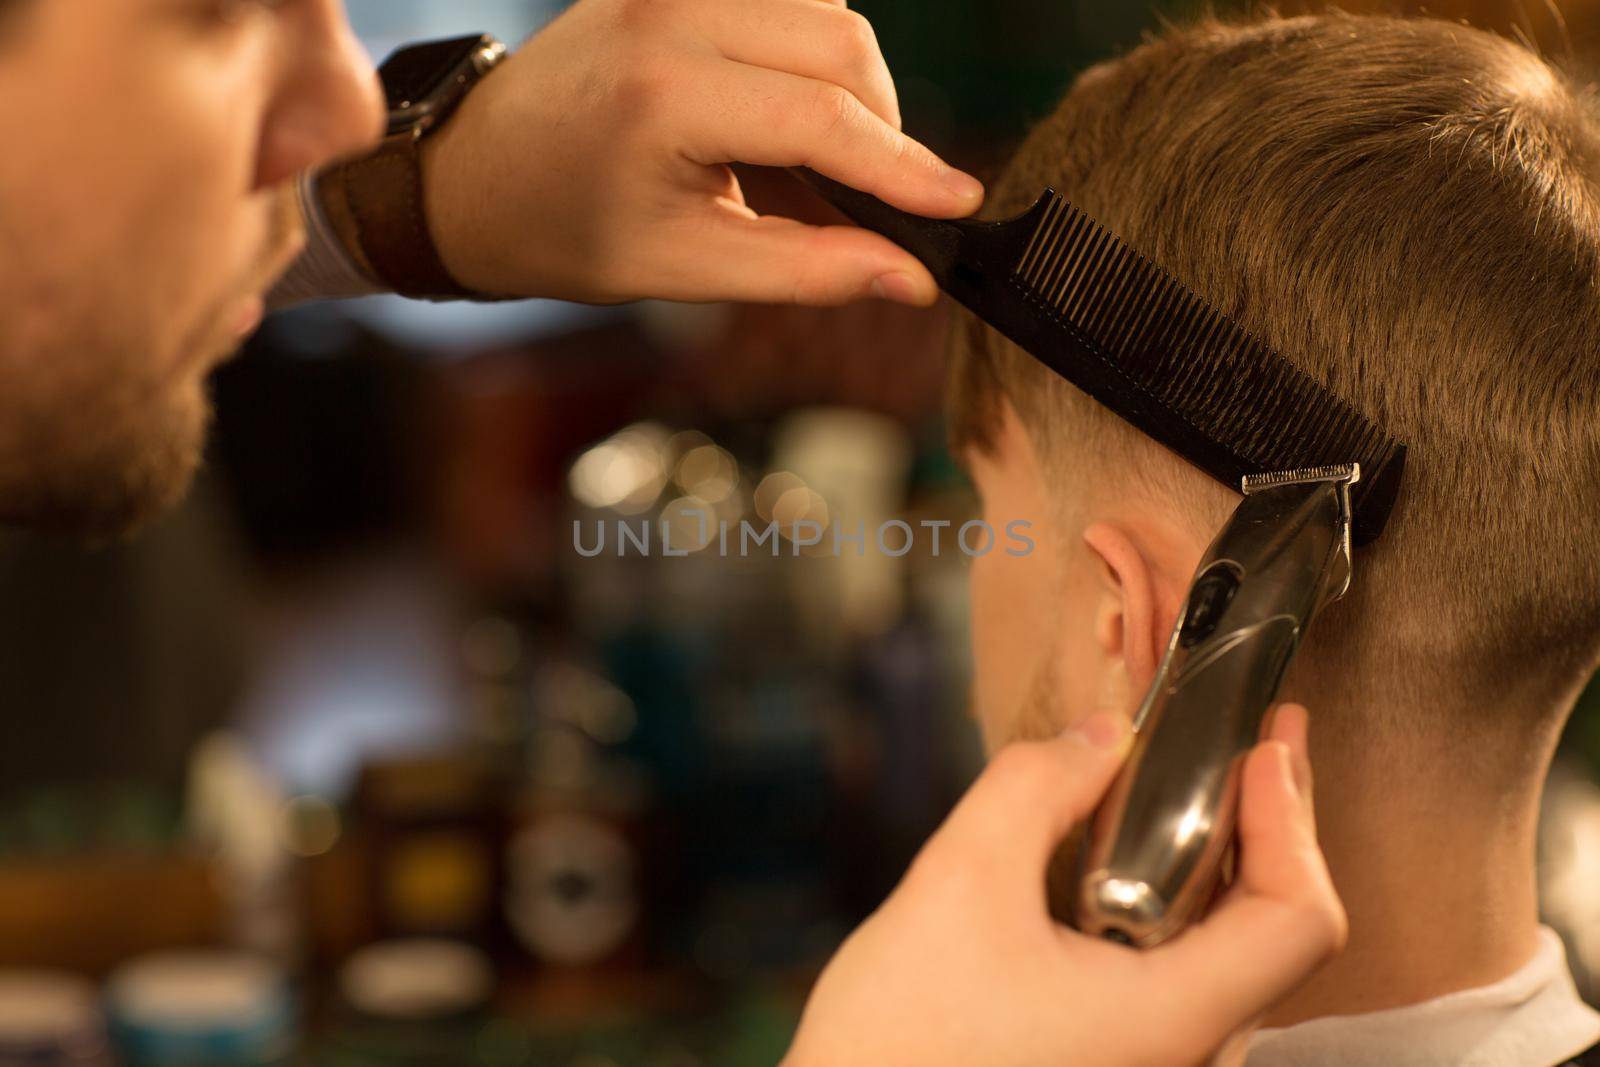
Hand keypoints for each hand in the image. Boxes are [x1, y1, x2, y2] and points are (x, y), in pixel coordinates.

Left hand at [419, 0, 982, 305]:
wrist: (475, 175)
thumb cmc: (564, 230)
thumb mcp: (683, 267)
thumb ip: (806, 271)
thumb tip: (910, 278)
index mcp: (661, 95)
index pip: (822, 119)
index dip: (903, 169)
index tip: (959, 206)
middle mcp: (668, 14)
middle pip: (841, 45)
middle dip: (880, 128)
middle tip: (872, 200)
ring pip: (825, 11)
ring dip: (848, 87)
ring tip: (815, 163)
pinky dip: (810, 53)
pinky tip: (784, 115)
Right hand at [784, 705, 1345, 1066]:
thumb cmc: (901, 1037)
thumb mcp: (959, 882)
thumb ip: (1036, 788)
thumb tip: (1102, 735)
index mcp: (1172, 1018)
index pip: (1299, 919)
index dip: (1292, 821)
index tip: (1261, 748)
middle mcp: (1186, 1056)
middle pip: (1275, 933)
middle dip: (1271, 825)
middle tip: (1261, 743)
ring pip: (1231, 957)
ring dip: (1225, 865)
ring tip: (1205, 789)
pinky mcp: (1117, 1066)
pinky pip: (1181, 978)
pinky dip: (1179, 905)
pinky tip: (1135, 859)